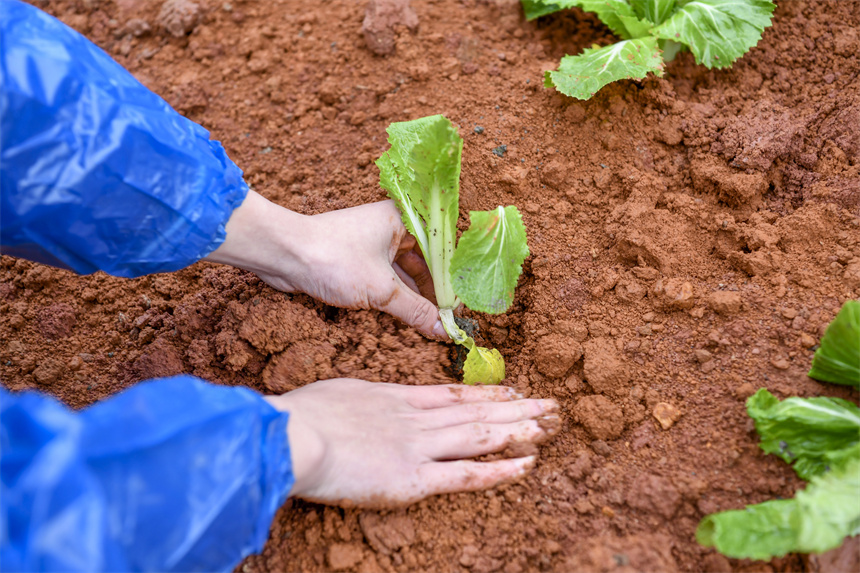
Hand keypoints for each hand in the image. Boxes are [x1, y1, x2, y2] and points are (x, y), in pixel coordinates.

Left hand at [205, 191, 445, 338]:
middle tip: (449, 319)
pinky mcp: (357, 259)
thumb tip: (445, 330)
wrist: (282, 255)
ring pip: (406, 272)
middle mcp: (392, 227)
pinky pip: (387, 278)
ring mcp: (373, 243)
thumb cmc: (333, 259)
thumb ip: (416, 311)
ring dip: (417, 297)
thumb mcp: (382, 290)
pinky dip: (397, 297)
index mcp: (404, 219)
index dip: (455, 277)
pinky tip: (409, 317)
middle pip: (426, 261)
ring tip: (432, 323)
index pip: (442, 248)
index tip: (462, 305)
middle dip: (436, 291)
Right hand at [265, 379, 559, 507]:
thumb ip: (363, 400)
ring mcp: (419, 446)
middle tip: (551, 404)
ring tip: (550, 424)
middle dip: (517, 408)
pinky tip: (527, 463)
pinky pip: (467, 474)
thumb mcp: (339, 394)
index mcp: (396, 397)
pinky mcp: (414, 478)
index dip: (486, 393)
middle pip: (476, 411)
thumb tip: (368, 402)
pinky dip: (500, 469)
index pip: (453, 394)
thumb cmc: (303, 415)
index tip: (512, 390)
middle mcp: (416, 418)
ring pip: (480, 435)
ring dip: (518, 430)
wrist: (293, 436)